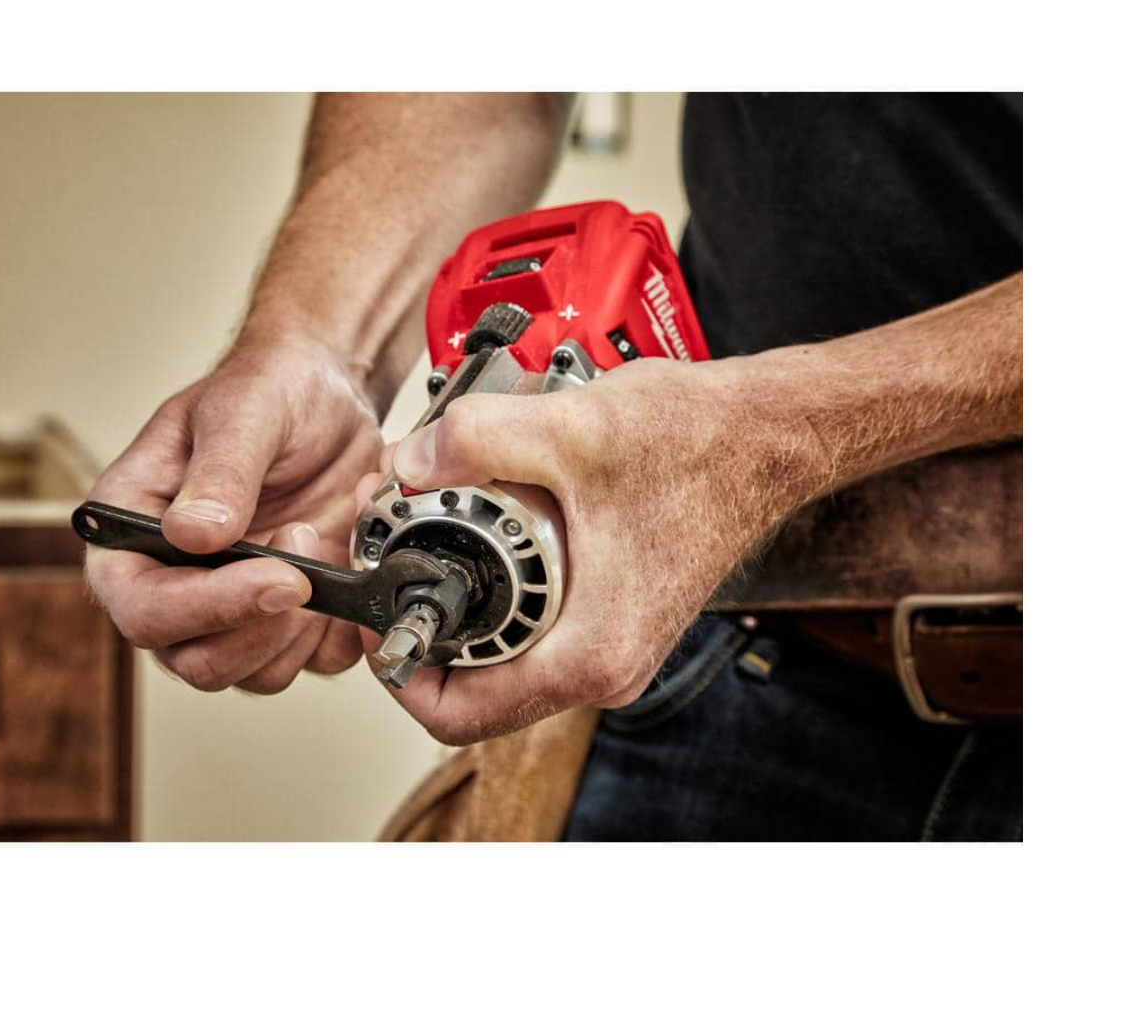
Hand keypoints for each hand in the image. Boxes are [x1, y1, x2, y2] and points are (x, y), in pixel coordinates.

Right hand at [85, 332, 381, 692]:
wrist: (328, 399)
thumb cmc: (268, 392)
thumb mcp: (242, 412)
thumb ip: (219, 472)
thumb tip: (193, 535)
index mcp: (130, 533)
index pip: (139, 606)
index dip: (204, 606)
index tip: (274, 574)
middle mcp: (172, 583)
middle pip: (195, 659)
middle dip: (261, 622)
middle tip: (306, 550)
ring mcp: (230, 608)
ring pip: (253, 674)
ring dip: (301, 627)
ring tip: (324, 544)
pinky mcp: (286, 620)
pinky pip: (309, 663)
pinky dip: (338, 631)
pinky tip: (347, 568)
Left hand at [367, 356, 822, 743]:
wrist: (769, 434)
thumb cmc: (703, 446)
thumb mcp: (572, 430)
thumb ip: (476, 441)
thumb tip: (409, 462)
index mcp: (590, 653)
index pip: (459, 714)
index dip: (397, 672)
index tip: (374, 615)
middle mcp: (604, 665)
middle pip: (476, 683)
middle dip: (426, 614)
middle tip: (397, 548)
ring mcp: (612, 643)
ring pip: (505, 647)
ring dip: (464, 591)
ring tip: (437, 522)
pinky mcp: (615, 613)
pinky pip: (535, 620)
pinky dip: (502, 576)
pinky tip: (492, 515)